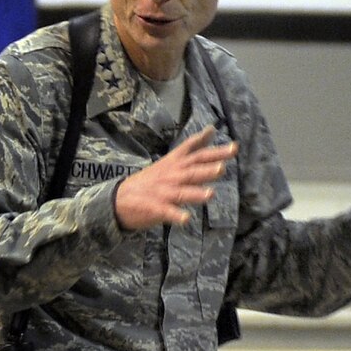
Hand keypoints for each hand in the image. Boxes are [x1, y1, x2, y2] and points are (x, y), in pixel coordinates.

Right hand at [114, 127, 237, 230]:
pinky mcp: (155, 208)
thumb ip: (191, 148)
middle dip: (207, 169)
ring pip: (182, 192)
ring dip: (195, 193)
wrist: (118, 199)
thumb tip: (211, 131)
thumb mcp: (169, 160)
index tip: (232, 146)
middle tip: (222, 168)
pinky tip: (186, 219)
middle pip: (192, 171)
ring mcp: (163, 192)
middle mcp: (171, 175)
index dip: (212, 148)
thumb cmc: (150, 180)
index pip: (195, 152)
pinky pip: (167, 212)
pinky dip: (176, 215)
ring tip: (210, 194)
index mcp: (174, 163)